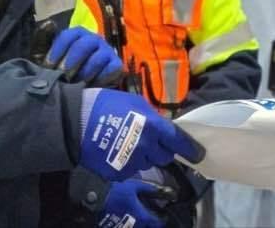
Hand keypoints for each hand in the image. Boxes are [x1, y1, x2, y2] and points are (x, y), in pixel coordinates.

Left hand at [47, 26, 122, 85]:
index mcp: (76, 34)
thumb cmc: (58, 69)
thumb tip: (49, 23)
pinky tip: (91, 85)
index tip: (48, 66)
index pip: (68, 36)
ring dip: (86, 71)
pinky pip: (112, 68)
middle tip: (63, 75)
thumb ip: (43, 38)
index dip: (57, 51)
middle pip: (85, 44)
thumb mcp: (44, 55)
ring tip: (76, 83)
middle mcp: (93, 39)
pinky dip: (102, 77)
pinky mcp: (116, 65)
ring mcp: (106, 51)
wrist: (76, 88)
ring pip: (100, 56)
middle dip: (72, 61)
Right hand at [79, 88, 205, 181]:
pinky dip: (126, 164)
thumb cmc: (106, 104)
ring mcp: (132, 161)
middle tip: (148, 140)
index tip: (198, 154)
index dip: (190, 149)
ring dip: (142, 156)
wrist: (76, 120)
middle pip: (164, 156)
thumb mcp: (135, 102)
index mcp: (154, 126)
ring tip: (127, 143)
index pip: (179, 142)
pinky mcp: (118, 173)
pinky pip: (130, 171)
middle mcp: (147, 146)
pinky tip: (115, 152)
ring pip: (147, 163)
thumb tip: (161, 126)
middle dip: (160, 149)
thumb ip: (152, 116)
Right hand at [97, 178, 176, 227]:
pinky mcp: (115, 227)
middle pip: (147, 227)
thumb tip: (162, 189)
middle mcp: (134, 225)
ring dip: (141, 224)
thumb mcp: (135, 186)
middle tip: (153, 217)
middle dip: (151, 223)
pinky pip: (126, 227)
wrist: (97, 197)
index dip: (162, 220)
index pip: (156, 222)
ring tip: (141, 216)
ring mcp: (124, 227)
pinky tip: (130, 217)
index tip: (164, 215)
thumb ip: (149, 189)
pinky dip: (131, 224)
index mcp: (141, 215)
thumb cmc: (117, 191)